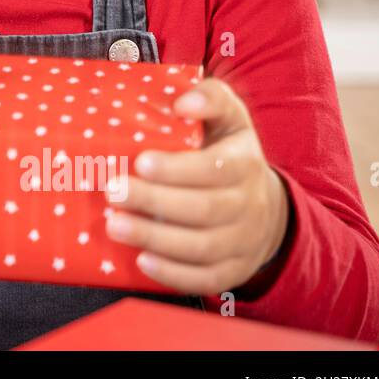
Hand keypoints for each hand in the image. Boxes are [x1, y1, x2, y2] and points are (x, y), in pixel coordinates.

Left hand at [104, 77, 289, 296]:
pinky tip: (142, 261)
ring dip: (155, 238)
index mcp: (245, 163)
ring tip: (115, 225)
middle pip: (203, 209)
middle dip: (154, 202)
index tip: (140, 162)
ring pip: (201, 246)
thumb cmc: (229, 152)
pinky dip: (174, 274)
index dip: (178, 168)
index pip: (215, 168)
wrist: (266, 207)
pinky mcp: (232, 270)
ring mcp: (242, 241)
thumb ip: (209, 99)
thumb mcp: (229, 118)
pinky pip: (205, 279)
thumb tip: (182, 102)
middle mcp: (248, 204)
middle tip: (112, 192)